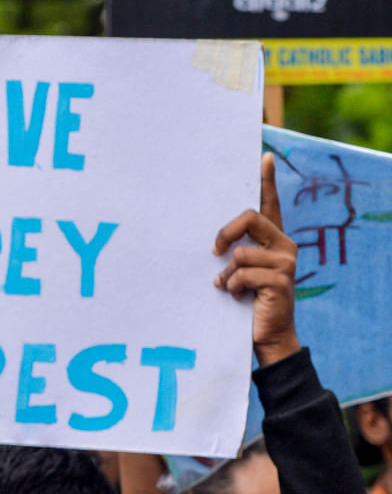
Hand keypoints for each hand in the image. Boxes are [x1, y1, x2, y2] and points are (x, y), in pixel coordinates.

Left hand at [213, 153, 300, 366]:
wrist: (265, 335)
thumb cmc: (245, 301)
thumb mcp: (236, 271)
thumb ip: (232, 252)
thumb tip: (209, 241)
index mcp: (272, 240)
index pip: (270, 204)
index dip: (267, 181)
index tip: (263, 157)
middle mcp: (284, 245)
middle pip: (250, 217)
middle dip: (225, 232)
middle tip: (214, 251)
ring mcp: (285, 262)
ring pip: (241, 252)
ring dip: (227, 273)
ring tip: (229, 288)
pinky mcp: (281, 279)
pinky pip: (243, 273)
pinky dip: (232, 287)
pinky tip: (237, 297)